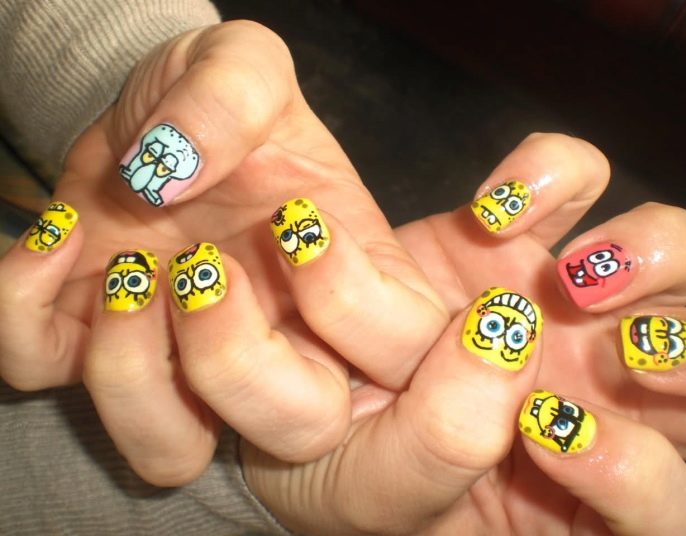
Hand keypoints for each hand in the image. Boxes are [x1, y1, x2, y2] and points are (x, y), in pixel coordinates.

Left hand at [0, 20, 449, 481]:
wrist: (147, 122)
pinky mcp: (93, 346)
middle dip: (236, 358)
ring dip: (135, 373)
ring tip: (133, 272)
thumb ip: (234, 94)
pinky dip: (25, 316)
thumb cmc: (219, 101)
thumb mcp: (243, 64)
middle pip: (301, 429)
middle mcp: (280, 342)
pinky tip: (60, 237)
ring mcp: (183, 359)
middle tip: (203, 265)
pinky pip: (48, 381)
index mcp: (349, 280)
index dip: (349, 301)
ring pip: (170, 454)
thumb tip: (173, 172)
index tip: (292, 221)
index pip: (399, 342)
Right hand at [242, 133, 685, 533]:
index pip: (673, 509)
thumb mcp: (380, 483)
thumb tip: (497, 336)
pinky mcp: (515, 230)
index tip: (539, 436)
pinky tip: (493, 211)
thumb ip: (442, 442)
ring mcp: (560, 302)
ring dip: (652, 256)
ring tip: (569, 277)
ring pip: (680, 256)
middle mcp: (592, 392)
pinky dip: (552, 175)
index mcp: (576, 486)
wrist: (295, 378)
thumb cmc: (338, 458)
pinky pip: (578, 175)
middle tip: (627, 352)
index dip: (639, 475)